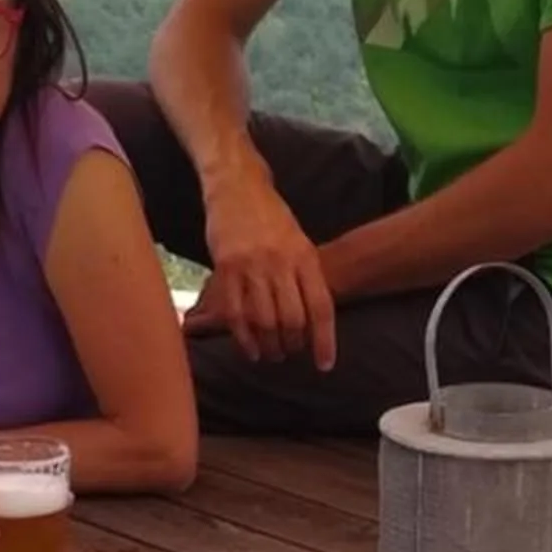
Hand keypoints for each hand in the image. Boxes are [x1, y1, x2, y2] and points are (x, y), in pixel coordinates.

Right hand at [192, 170, 336, 368]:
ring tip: (272, 354)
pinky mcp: (226, 268)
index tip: (324, 365)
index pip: (321, 307)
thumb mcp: (298, 241)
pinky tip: (249, 350)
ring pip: (265, 321)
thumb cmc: (271, 218)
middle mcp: (281, 262)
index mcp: (305, 256)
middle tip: (290, 354)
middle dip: (293, 345)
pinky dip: (244, 339)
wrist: (238, 186)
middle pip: (293, 320)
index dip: (324, 341)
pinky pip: (236, 314)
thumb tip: (313, 318)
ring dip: (270, 346)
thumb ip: (305, 276)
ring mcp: (252, 266)